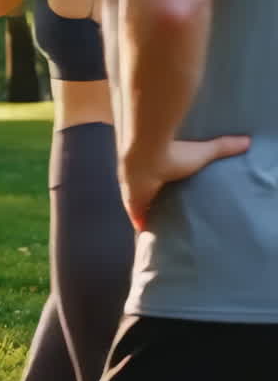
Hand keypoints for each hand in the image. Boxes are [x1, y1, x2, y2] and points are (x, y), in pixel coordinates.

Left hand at [120, 135, 250, 230]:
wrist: (146, 158)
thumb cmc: (173, 154)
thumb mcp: (203, 152)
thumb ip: (223, 147)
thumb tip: (247, 141)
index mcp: (161, 167)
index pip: (166, 180)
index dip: (171, 186)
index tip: (179, 195)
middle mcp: (147, 181)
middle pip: (154, 196)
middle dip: (161, 203)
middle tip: (175, 217)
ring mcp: (138, 195)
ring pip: (145, 209)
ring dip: (152, 216)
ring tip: (166, 230)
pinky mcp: (134, 208)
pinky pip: (139, 222)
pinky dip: (144, 228)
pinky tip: (152, 238)